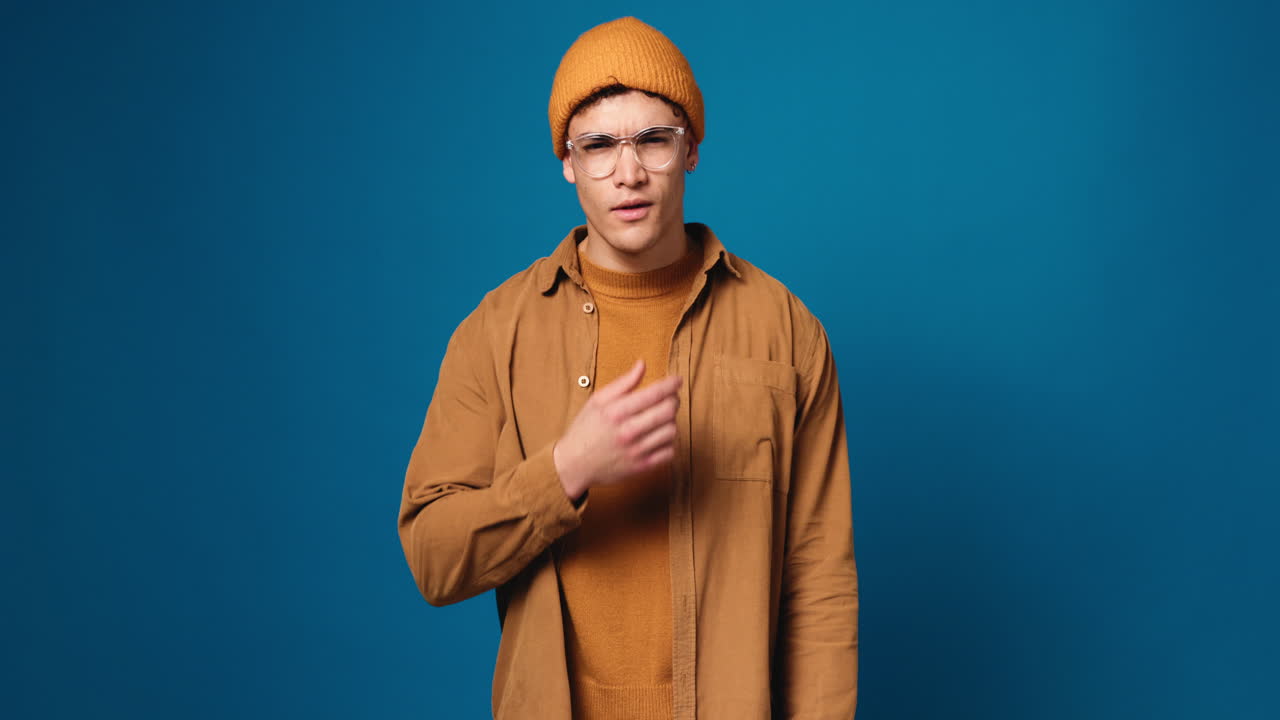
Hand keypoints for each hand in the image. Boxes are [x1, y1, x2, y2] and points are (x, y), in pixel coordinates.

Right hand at [553, 359, 681, 500]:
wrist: (574, 464)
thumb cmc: (585, 429)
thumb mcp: (597, 401)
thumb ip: (623, 383)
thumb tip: (642, 365)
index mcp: (617, 412)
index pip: (654, 394)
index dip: (671, 384)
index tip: (677, 380)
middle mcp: (628, 431)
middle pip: (668, 411)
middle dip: (674, 400)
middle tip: (670, 398)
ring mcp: (636, 450)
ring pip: (671, 430)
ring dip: (671, 421)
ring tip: (661, 418)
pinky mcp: (641, 467)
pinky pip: (669, 451)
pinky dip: (668, 442)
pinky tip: (659, 436)